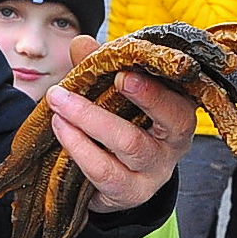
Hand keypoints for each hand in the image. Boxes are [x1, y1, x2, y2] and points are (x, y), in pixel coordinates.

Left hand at [47, 35, 194, 212]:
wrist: (126, 173)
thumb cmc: (128, 120)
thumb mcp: (119, 92)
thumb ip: (102, 66)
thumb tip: (81, 44)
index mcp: (179, 113)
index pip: (177, 103)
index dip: (152, 92)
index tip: (122, 75)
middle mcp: (173, 146)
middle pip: (144, 132)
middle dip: (102, 112)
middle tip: (65, 94)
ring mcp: (153, 174)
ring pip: (127, 148)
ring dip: (86, 126)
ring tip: (57, 107)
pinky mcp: (130, 193)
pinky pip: (105, 175)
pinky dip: (80, 150)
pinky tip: (61, 131)